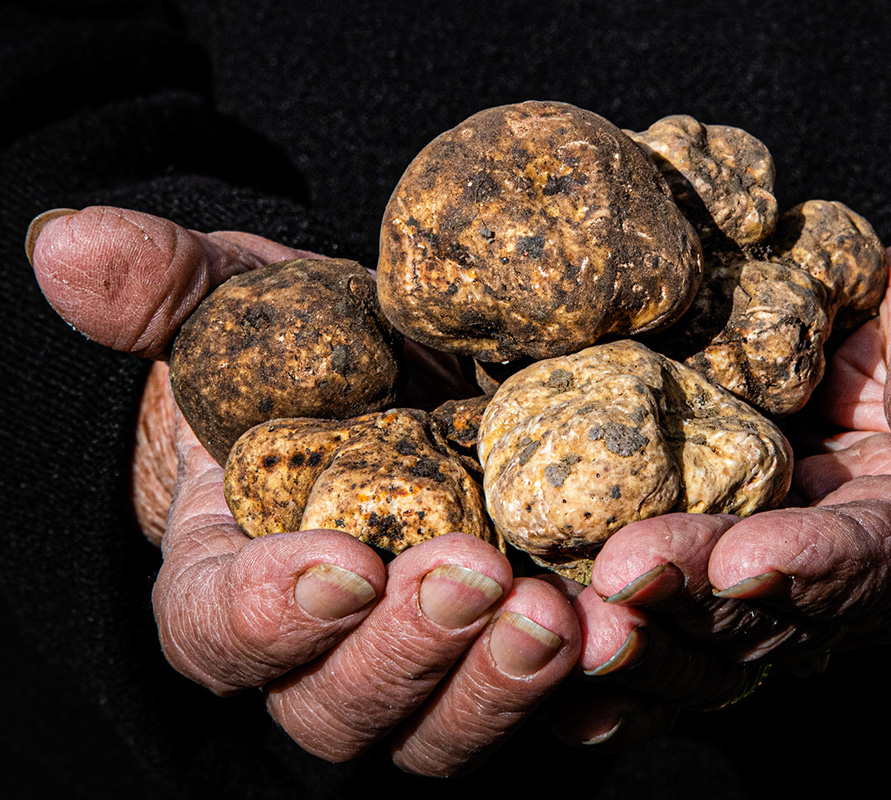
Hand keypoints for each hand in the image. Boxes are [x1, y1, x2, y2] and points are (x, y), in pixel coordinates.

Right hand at [28, 206, 580, 775]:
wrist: (396, 386)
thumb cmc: (299, 354)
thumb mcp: (237, 308)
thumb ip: (160, 292)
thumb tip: (64, 243)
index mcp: (230, 581)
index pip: (222, 630)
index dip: (273, 613)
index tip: (341, 563)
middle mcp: (322, 653)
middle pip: (340, 706)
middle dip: (404, 653)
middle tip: (472, 578)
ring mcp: (418, 669)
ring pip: (439, 729)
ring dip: (497, 686)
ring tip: (560, 616)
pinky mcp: (499, 662)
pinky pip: (537, 715)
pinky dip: (578, 700)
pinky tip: (619, 652)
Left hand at [552, 218, 890, 743]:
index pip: (869, 558)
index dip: (808, 567)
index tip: (742, 563)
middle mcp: (843, 579)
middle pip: (769, 619)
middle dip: (692, 612)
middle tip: (615, 596)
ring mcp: (774, 589)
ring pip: (709, 644)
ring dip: (640, 644)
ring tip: (567, 627)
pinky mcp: (716, 578)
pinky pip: (669, 629)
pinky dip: (617, 662)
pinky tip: (550, 681)